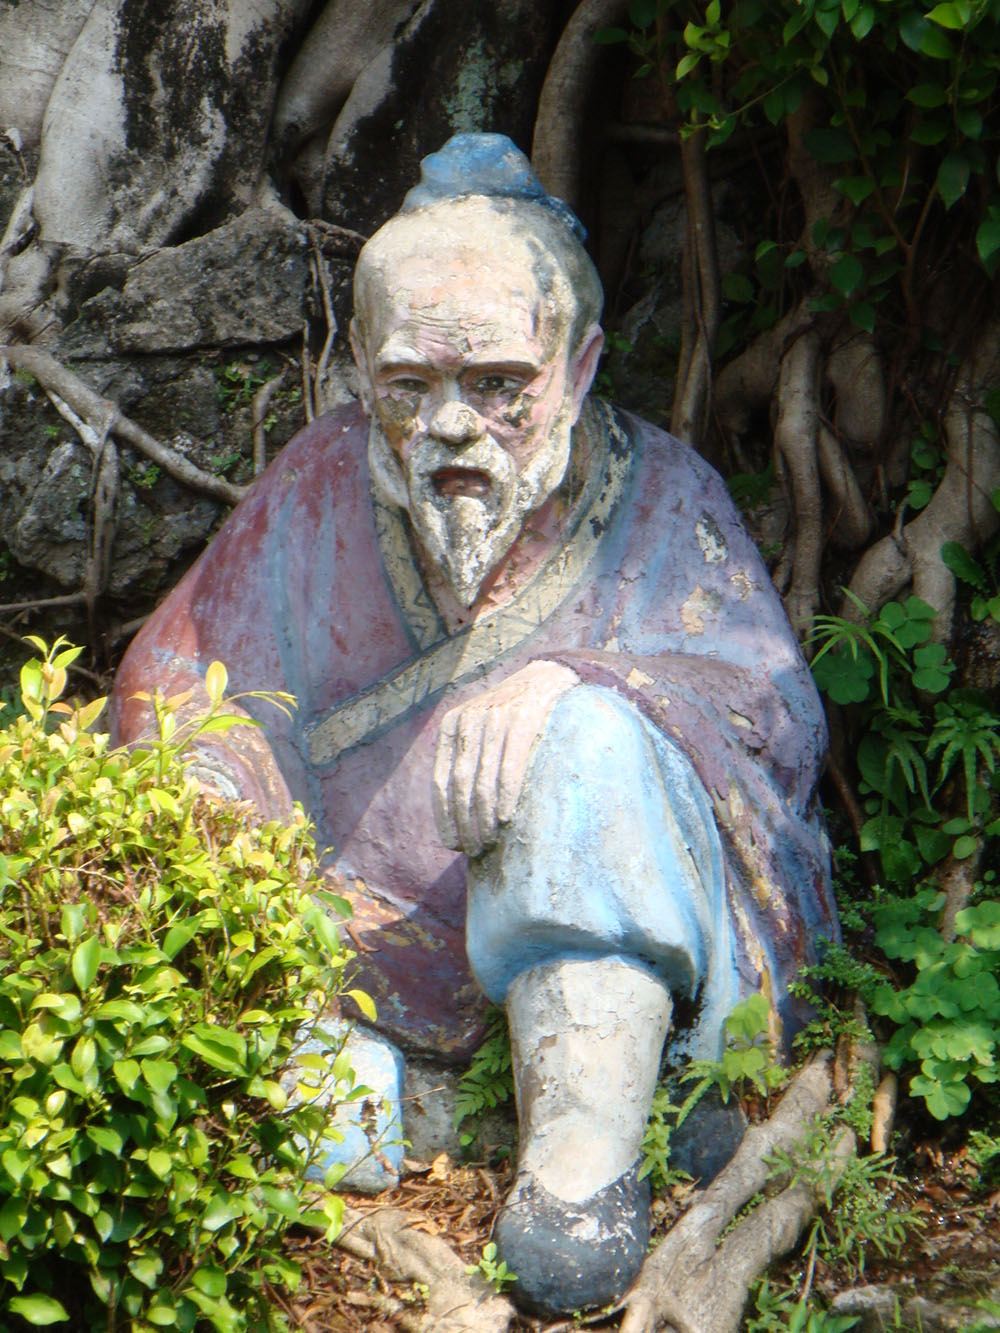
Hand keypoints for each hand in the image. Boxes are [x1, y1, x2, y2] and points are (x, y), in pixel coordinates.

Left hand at [433, 660, 578, 856]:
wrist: (548, 676)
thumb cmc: (512, 714)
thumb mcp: (480, 729)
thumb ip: (467, 759)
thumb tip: (459, 815)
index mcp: (452, 725)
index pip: (441, 780)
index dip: (445, 816)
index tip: (452, 844)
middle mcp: (469, 719)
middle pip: (460, 784)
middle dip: (465, 822)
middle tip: (473, 849)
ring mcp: (495, 717)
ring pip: (483, 779)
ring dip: (484, 817)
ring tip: (488, 841)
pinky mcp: (522, 718)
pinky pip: (510, 766)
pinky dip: (506, 796)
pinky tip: (506, 818)